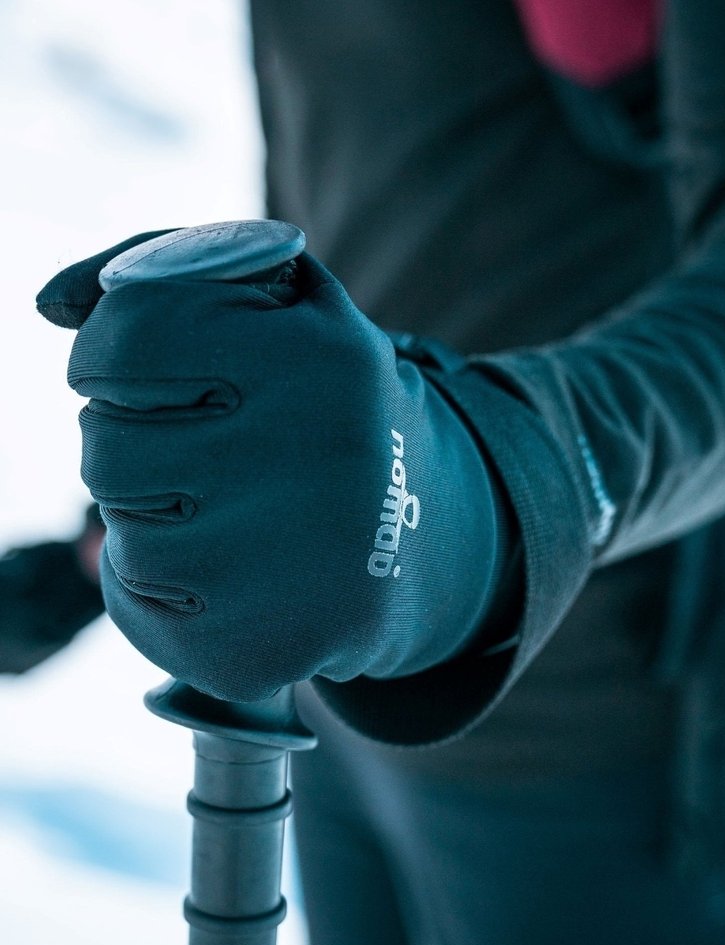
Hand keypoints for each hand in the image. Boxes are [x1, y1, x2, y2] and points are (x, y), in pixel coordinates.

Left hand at [37, 230, 510, 701]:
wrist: (425, 539)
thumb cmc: (321, 405)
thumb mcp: (283, 305)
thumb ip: (164, 266)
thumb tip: (49, 305)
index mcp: (321, 360)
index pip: (128, 331)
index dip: (109, 352)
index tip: (139, 373)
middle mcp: (315, 461)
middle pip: (105, 443)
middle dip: (134, 442)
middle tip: (202, 454)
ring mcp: (288, 568)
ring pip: (119, 530)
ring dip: (151, 517)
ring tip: (231, 516)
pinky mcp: (256, 649)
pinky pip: (129, 600)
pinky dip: (156, 585)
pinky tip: (230, 575)